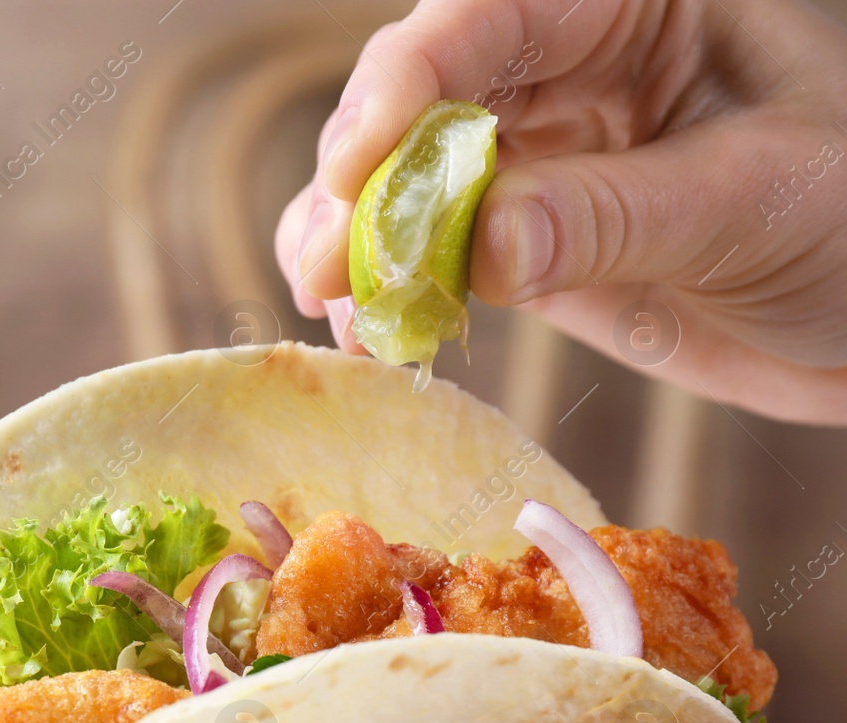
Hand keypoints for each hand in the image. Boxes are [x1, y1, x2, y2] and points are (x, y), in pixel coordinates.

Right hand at [274, 0, 846, 425]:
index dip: (403, 87)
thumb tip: (481, 247)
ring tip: (335, 306)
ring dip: (353, 240)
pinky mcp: (521, 239)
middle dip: (361, 179)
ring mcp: (535, 155)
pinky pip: (430, 252)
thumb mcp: (753, 202)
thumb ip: (613, 216)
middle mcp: (564, 65)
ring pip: (403, 177)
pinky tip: (367, 331)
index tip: (355, 170)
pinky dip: (388, 290)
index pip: (483, 19)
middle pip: (418, 98)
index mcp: (627, 5)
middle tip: (328, 265)